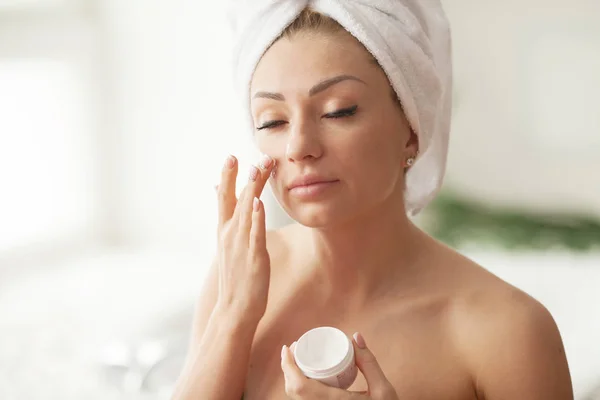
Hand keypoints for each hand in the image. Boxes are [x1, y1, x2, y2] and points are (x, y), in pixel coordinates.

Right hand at [214, 154, 275, 323]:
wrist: (233, 309)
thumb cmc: (235, 278)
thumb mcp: (228, 248)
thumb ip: (229, 226)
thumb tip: (225, 212)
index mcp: (225, 231)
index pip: (224, 198)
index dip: (227, 176)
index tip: (231, 156)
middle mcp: (230, 235)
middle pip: (234, 199)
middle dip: (238, 176)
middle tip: (244, 154)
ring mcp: (241, 245)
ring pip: (247, 211)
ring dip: (252, 188)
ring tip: (257, 168)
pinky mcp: (254, 256)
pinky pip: (255, 234)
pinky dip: (256, 218)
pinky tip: (260, 203)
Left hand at [281, 332, 398, 398]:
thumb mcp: (383, 390)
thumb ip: (368, 362)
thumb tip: (355, 336)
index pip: (299, 386)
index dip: (287, 366)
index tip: (288, 347)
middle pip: (293, 391)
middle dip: (288, 368)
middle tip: (295, 349)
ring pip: (296, 399)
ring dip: (292, 378)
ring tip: (299, 360)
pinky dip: (299, 389)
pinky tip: (305, 377)